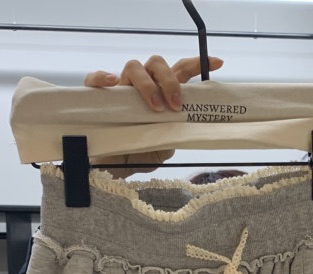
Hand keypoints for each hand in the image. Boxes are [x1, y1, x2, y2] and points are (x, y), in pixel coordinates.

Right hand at [84, 55, 223, 177]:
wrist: (113, 170)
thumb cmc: (138, 155)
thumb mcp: (163, 147)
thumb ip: (173, 133)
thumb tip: (185, 125)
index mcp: (160, 95)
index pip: (179, 71)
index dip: (197, 64)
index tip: (218, 63)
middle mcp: (141, 88)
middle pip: (156, 63)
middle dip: (170, 80)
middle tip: (175, 106)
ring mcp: (119, 92)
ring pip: (133, 67)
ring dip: (148, 85)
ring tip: (155, 109)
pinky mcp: (97, 99)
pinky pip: (94, 80)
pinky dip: (102, 77)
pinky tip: (113, 83)